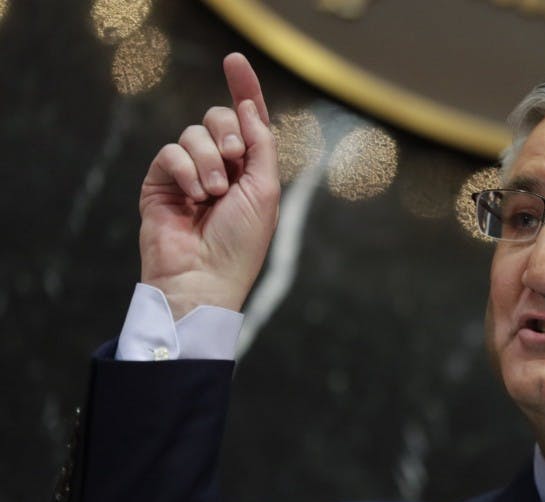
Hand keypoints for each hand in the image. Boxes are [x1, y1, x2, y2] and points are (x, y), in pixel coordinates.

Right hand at [138, 53, 279, 318]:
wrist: (204, 278)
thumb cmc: (240, 244)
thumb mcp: (265, 190)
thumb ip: (261, 145)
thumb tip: (249, 106)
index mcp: (251, 171)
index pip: (247, 122)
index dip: (244, 90)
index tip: (235, 60)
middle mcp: (221, 170)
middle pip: (219, 118)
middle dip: (227, 131)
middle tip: (233, 157)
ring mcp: (189, 175)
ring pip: (194, 133)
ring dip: (208, 160)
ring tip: (213, 194)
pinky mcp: (161, 183)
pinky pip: (170, 151)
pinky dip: (185, 169)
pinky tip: (194, 196)